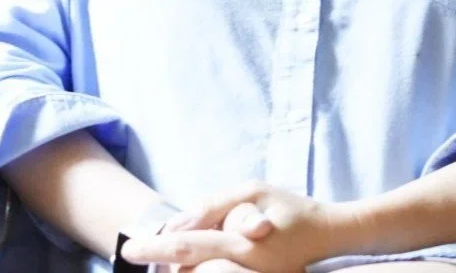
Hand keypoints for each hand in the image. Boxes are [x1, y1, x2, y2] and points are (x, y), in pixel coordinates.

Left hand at [120, 180, 346, 272]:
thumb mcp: (253, 191)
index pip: (188, 247)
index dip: (156, 249)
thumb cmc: (289, 209)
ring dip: (181, 268)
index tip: (129, 248)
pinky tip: (194, 263)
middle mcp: (244, 270)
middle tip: (144, 251)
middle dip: (162, 262)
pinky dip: (200, 271)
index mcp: (242, 244)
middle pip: (188, 272)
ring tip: (170, 255)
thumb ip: (215, 204)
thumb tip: (180, 223)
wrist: (326, 236)